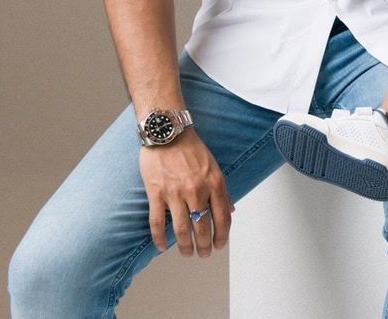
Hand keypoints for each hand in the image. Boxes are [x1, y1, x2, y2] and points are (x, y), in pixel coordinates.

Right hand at [139, 128, 234, 257]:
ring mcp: (175, 193)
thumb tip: (230, 210)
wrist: (168, 132)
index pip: (222, 218)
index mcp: (214, 183)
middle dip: (205, 246)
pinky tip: (162, 247)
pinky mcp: (156, 193)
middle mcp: (196, 190)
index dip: (222, 236)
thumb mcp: (214, 166)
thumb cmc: (191, 148)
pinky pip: (157, 223)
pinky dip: (159, 239)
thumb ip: (222, 190)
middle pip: (202, 227)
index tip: (220, 245)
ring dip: (185, 246)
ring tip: (188, 254)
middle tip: (204, 254)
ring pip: (181, 230)